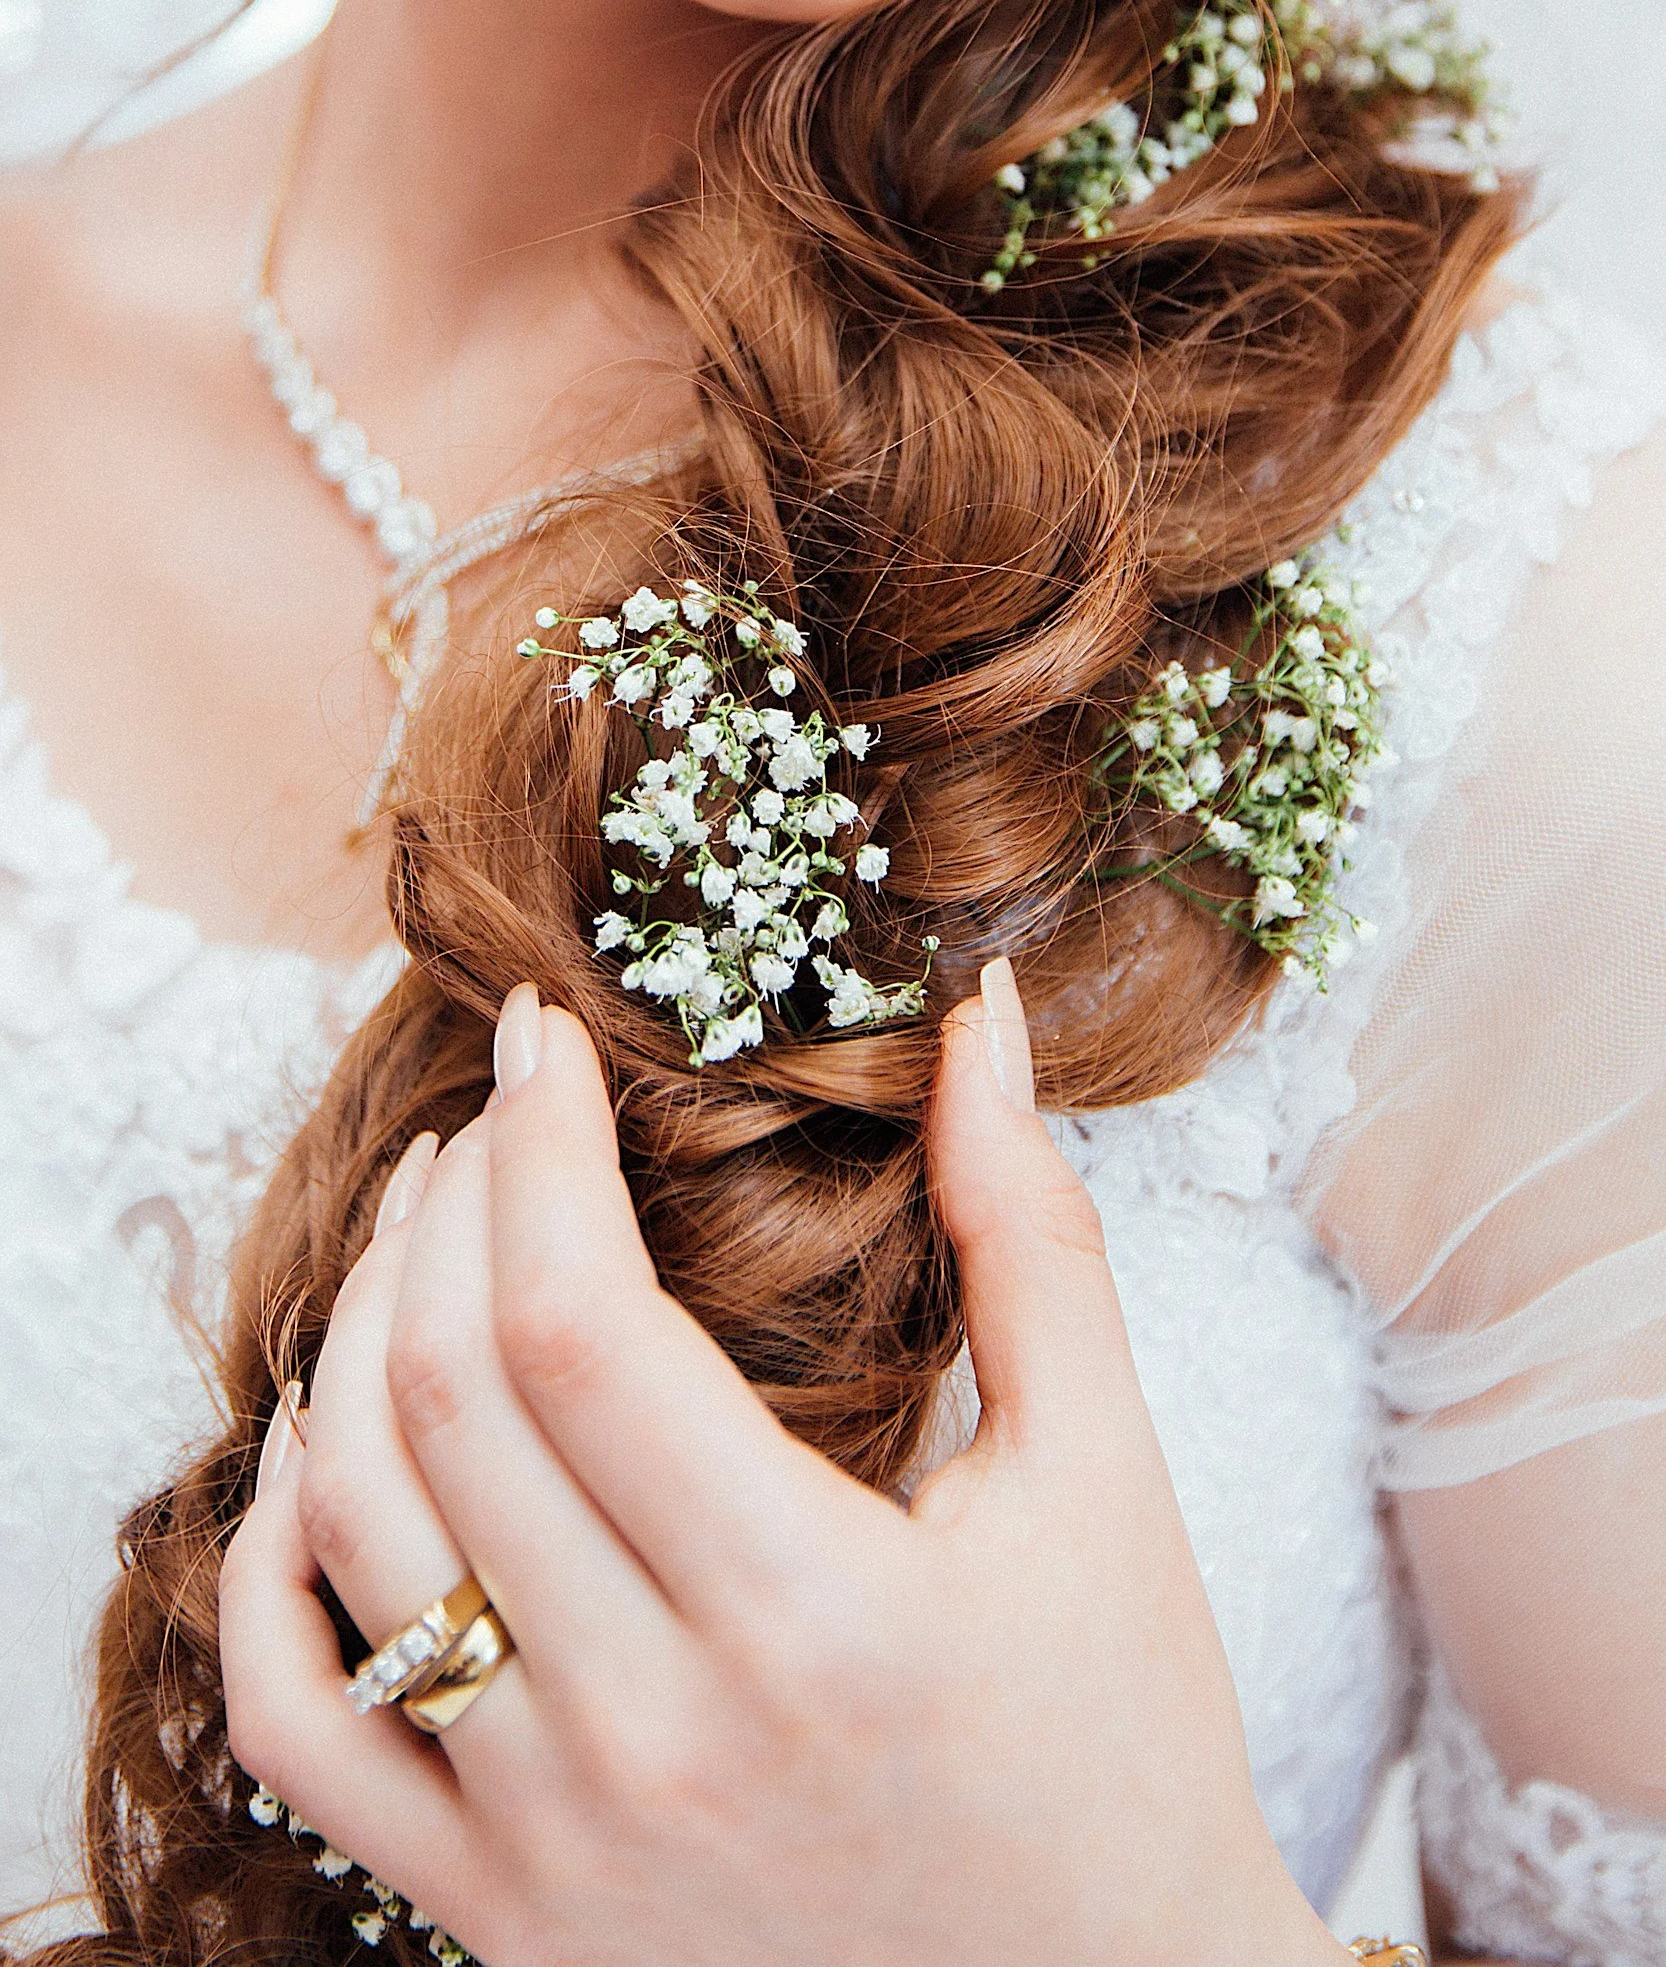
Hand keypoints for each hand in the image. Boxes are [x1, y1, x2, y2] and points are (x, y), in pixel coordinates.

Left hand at [221, 967, 1348, 1966]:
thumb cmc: (1121, 1743)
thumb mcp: (1105, 1478)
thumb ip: (1030, 1234)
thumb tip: (981, 1018)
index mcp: (817, 1617)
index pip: (581, 1328)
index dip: (537, 1147)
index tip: (546, 1038)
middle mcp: (656, 1737)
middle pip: (450, 1399)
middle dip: (449, 1204)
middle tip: (497, 1109)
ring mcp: (553, 1842)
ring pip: (357, 1531)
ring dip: (359, 1336)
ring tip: (425, 1227)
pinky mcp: (501, 1913)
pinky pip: (301, 1724)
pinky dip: (273, 1566)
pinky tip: (327, 1446)